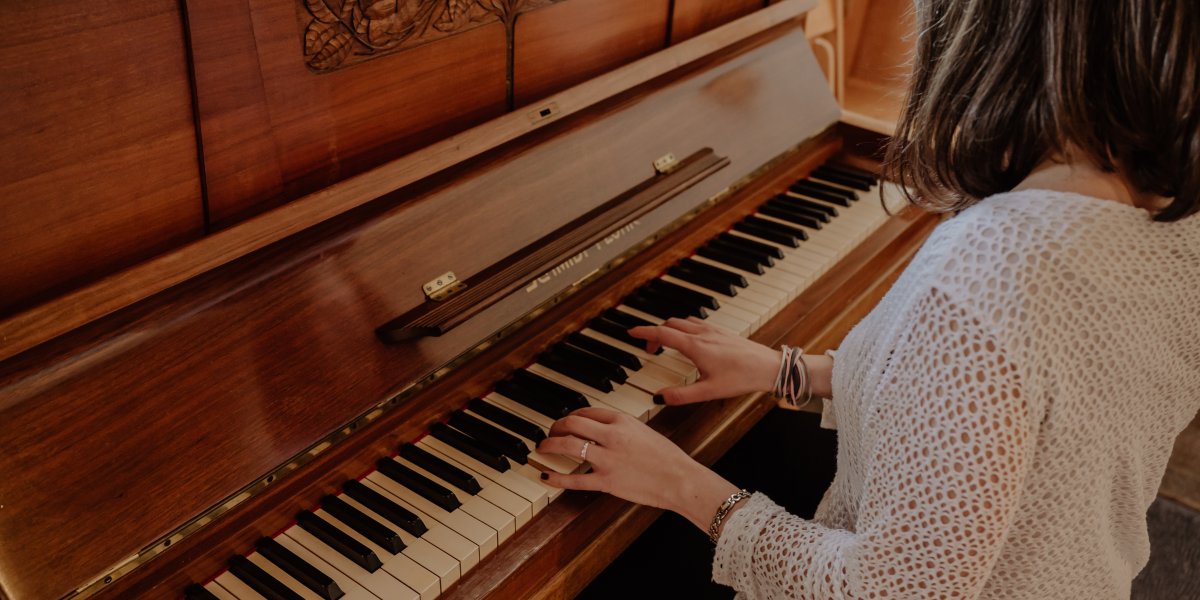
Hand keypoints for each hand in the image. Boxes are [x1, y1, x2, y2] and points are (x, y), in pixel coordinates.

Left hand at [537, 407, 738, 530]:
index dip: (571, 415)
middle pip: (572, 423)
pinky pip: (574, 479)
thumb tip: (602, 430)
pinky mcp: (606, 482)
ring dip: (549, 445)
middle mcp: (612, 436)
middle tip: (549, 432)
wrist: (680, 480)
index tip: (566, 422)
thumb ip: (622, 429)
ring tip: (542, 448)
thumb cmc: (668, 458)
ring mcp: (607, 459)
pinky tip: (545, 476)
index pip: (587, 411)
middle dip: (555, 426)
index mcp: (623, 421)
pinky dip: (556, 478)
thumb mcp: (644, 432)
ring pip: (567, 445)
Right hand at [629, 317, 780, 404]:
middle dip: (655, 334)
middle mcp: (702, 333)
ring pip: (682, 322)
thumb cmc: (742, 377)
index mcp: (695, 346)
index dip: (643, 333)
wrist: (769, 367)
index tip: (630, 332)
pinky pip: (695, 323)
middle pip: (670, 325)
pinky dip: (683, 327)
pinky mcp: (721, 331)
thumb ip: (682, 395)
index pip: (662, 334)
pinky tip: (689, 339)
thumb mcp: (709, 391)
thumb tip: (659, 397)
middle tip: (648, 349)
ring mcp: (713, 330)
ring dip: (669, 329)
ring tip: (665, 344)